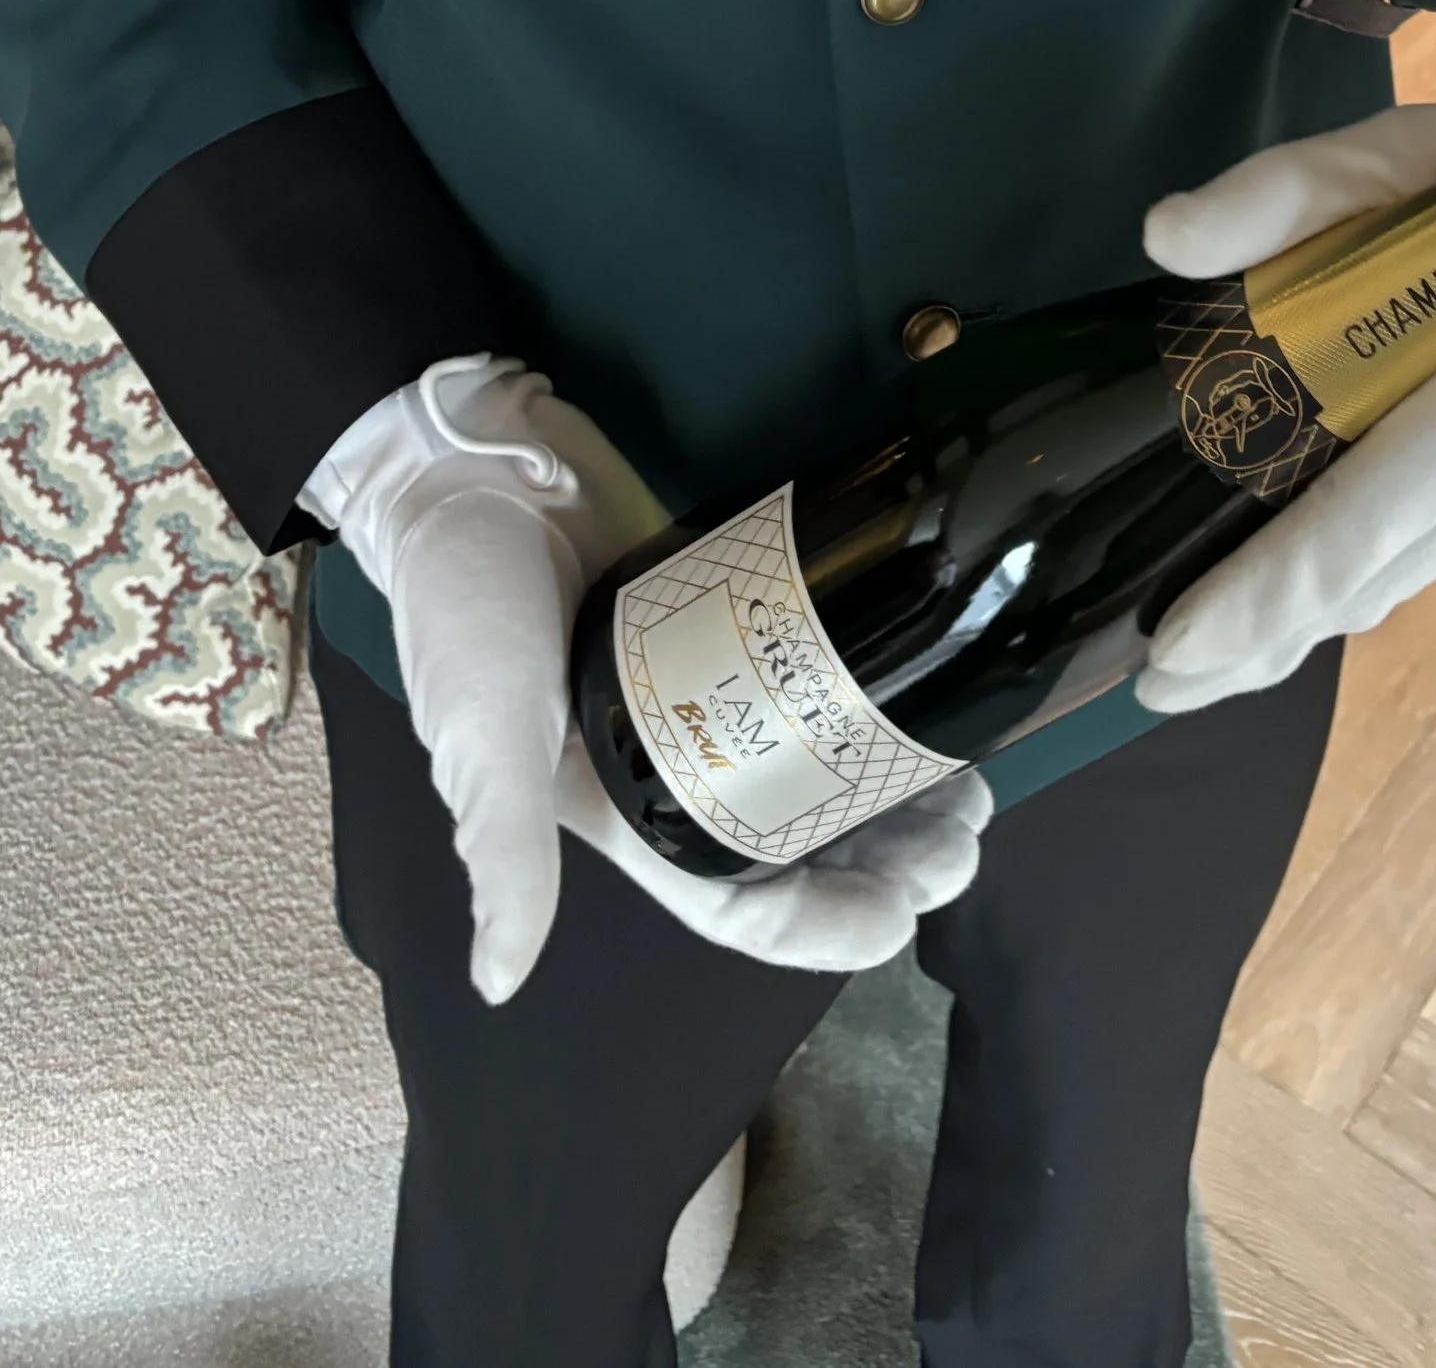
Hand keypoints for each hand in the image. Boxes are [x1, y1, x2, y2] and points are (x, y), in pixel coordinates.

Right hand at [305, 358, 991, 999]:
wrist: (470, 454)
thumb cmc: (469, 603)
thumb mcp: (486, 731)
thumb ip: (502, 849)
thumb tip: (498, 981)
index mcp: (615, 808)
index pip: (735, 901)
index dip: (823, 922)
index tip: (913, 911)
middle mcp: (663, 760)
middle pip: (798, 834)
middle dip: (884, 852)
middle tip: (966, 831)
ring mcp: (696, 681)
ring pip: (816, 755)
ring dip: (892, 778)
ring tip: (967, 770)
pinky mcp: (717, 608)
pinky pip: (807, 668)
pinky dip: (863, 686)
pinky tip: (918, 671)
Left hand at [1132, 94, 1435, 716]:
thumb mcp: (1413, 146)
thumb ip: (1287, 193)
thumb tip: (1166, 237)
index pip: (1350, 532)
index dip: (1258, 601)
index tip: (1172, 654)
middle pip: (1364, 581)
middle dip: (1256, 639)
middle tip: (1155, 683)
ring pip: (1401, 573)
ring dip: (1311, 606)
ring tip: (1213, 643)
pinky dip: (1372, 561)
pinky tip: (1313, 565)